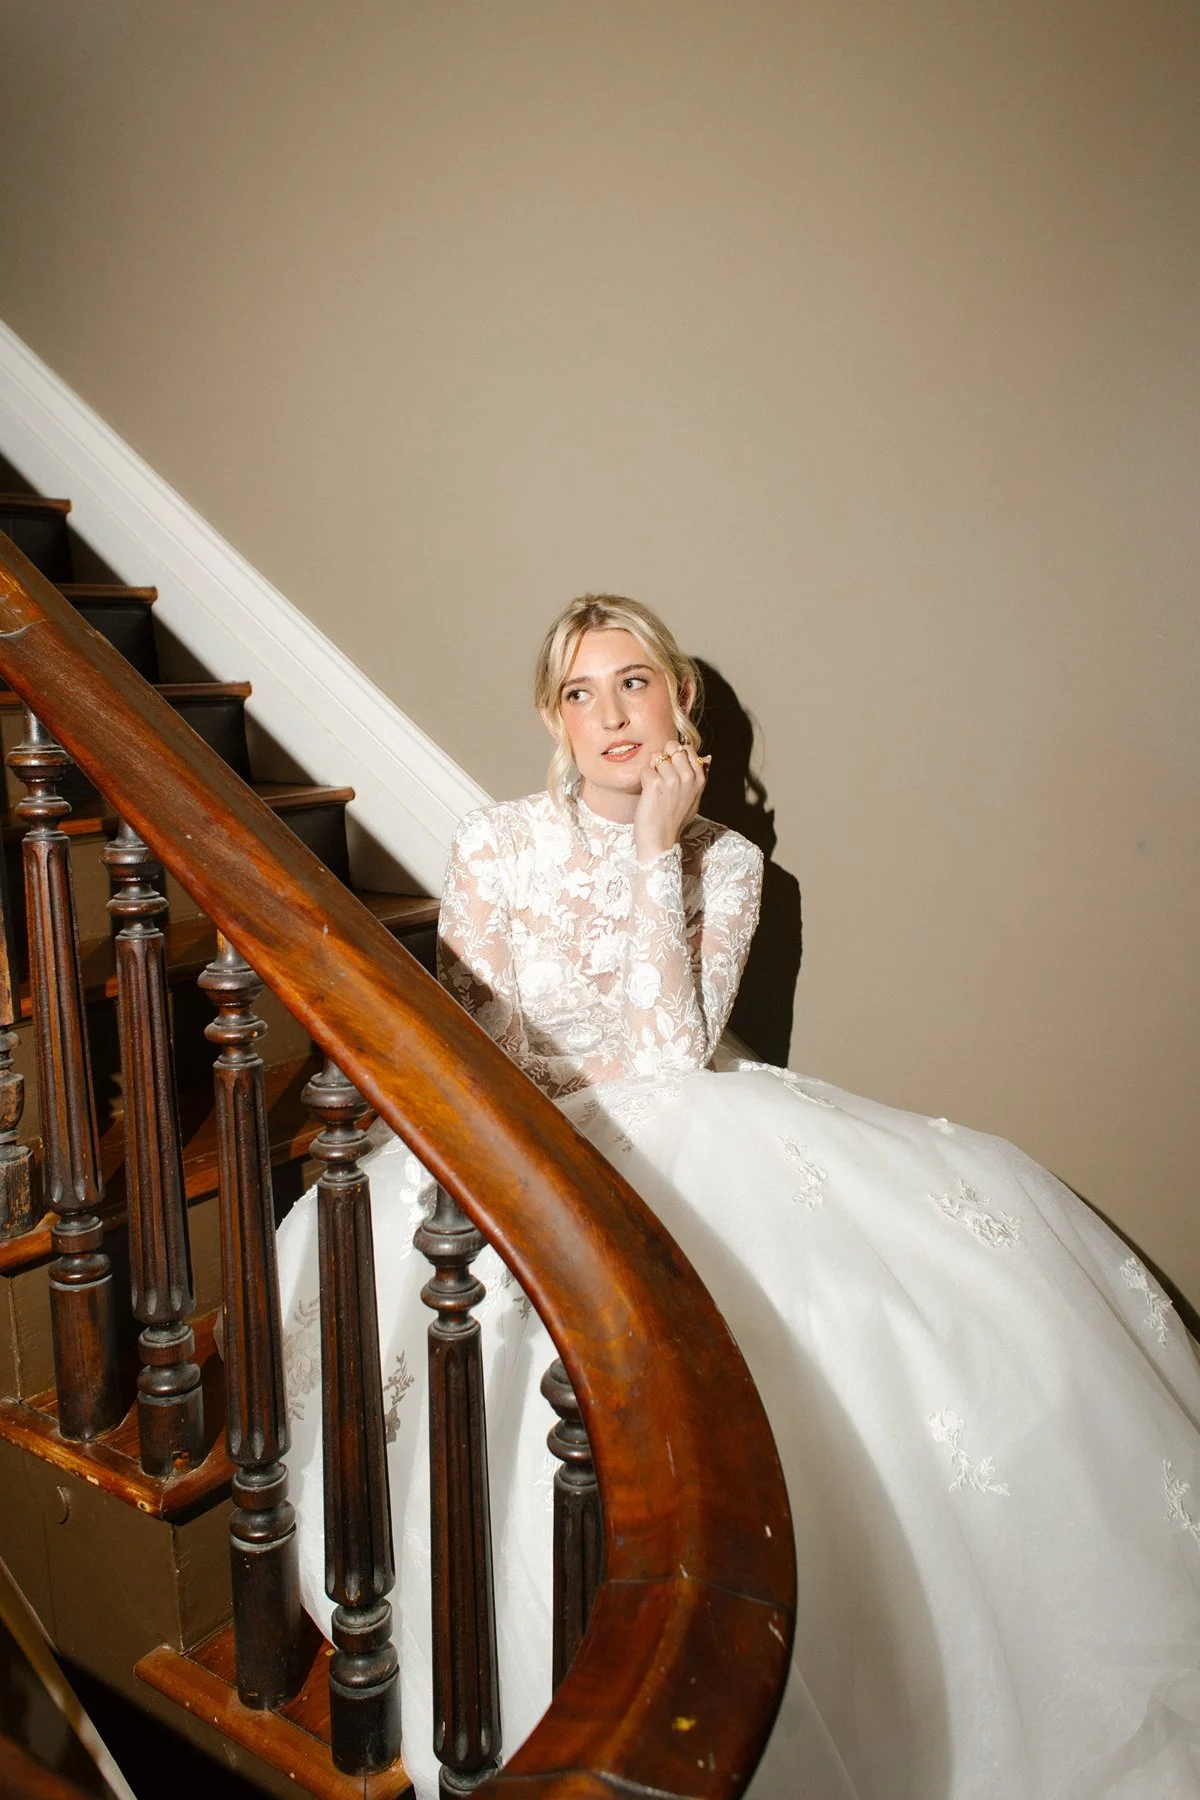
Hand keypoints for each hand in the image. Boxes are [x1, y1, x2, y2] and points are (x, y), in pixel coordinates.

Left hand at [633, 741, 710, 863]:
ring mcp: (673, 779)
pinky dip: (643, 780)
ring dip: (652, 770)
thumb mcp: (695, 798)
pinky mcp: (656, 783)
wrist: (660, 840)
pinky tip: (648, 794)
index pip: (688, 748)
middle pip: (672, 747)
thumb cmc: (674, 820)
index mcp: (699, 779)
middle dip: (663, 758)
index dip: (675, 755)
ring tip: (655, 788)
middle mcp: (689, 777)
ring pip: (657, 757)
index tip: (671, 771)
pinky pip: (645, 769)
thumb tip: (708, 756)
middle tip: (661, 778)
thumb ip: (701, 776)